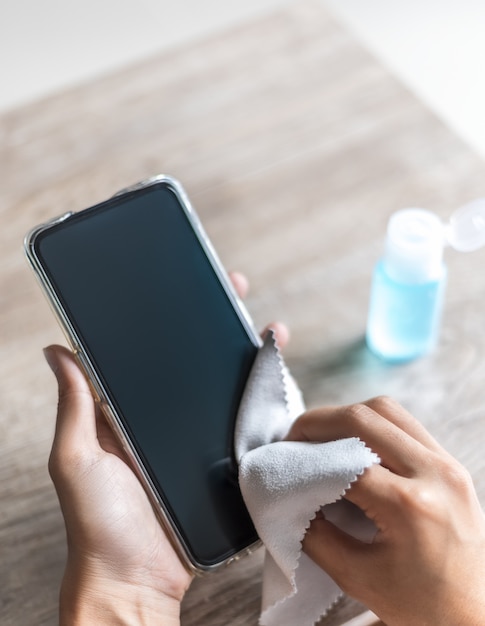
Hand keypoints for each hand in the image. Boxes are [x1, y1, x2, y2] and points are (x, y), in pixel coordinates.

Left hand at [45, 271, 287, 624]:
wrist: (137, 581)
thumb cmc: (99, 525)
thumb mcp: (77, 459)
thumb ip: (76, 406)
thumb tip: (56, 350)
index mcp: (132, 411)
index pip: (155, 352)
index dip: (173, 317)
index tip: (189, 284)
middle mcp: (168, 420)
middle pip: (199, 362)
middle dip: (221, 324)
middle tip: (238, 293)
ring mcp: (200, 441)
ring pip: (230, 389)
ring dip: (250, 359)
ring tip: (269, 331)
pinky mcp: (226, 464)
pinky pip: (249, 427)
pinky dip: (266, 405)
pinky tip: (280, 384)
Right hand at [287, 396, 484, 625]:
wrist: (475, 616)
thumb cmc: (422, 606)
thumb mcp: (356, 576)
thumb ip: (315, 534)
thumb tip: (291, 497)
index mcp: (411, 507)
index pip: (345, 462)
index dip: (307, 457)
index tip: (285, 461)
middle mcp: (435, 474)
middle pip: (365, 418)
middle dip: (320, 421)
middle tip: (296, 437)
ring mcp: (448, 464)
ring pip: (387, 410)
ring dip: (347, 417)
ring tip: (323, 436)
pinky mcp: (452, 464)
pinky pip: (406, 424)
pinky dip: (373, 425)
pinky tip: (355, 444)